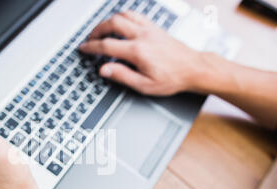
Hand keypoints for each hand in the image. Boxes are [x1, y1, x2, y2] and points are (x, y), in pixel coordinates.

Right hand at [79, 11, 205, 95]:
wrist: (193, 68)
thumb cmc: (172, 78)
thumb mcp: (145, 85)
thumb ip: (122, 76)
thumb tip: (104, 69)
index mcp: (138, 52)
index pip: (107, 45)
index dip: (91, 47)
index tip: (83, 48)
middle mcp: (142, 36)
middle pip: (112, 23)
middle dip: (97, 30)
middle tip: (90, 38)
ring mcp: (149, 29)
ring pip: (123, 15)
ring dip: (109, 21)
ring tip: (102, 31)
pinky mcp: (155, 27)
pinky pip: (135, 15)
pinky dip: (123, 17)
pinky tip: (120, 25)